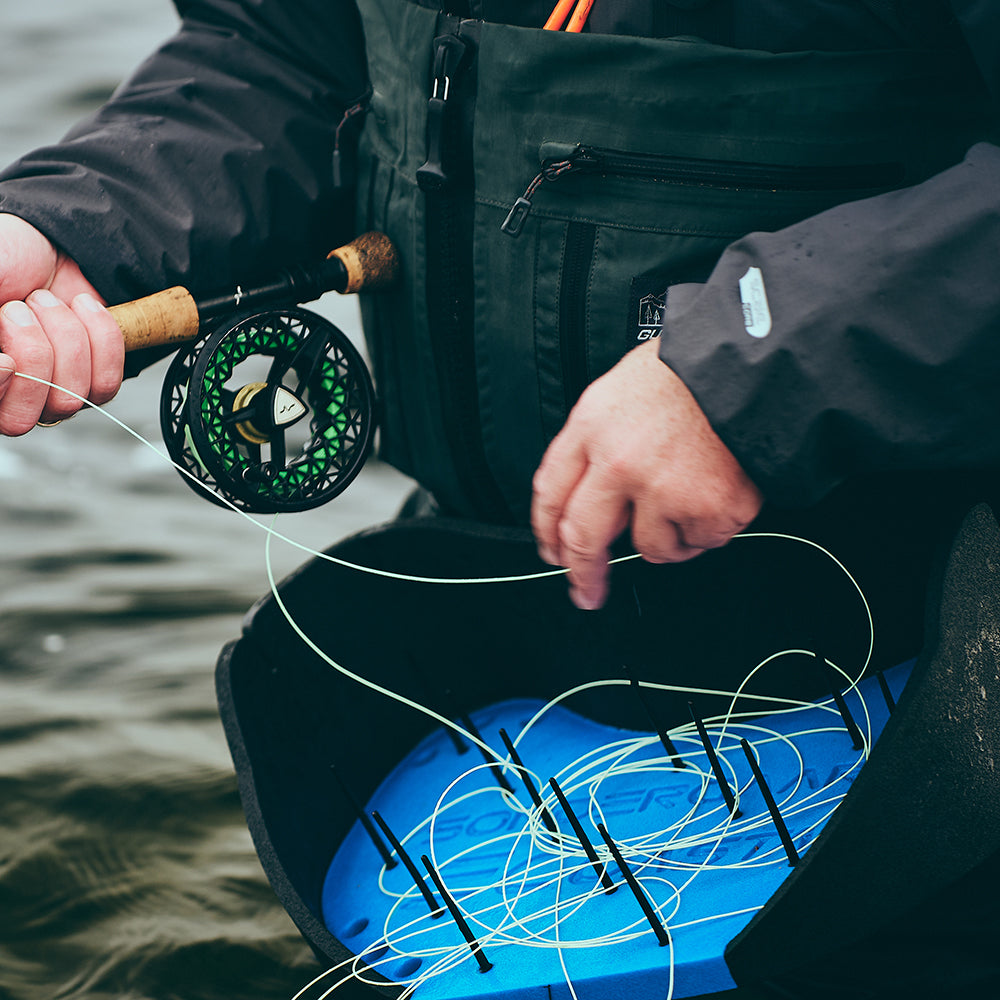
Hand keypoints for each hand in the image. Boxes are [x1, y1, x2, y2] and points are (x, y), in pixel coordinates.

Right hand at [0, 213, 123, 433]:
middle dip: (32, 355)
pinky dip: (99, 336)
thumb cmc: (1, 263)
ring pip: (71, 396)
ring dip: (63, 336)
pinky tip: (80, 307)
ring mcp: (58, 390)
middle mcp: (16, 394)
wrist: (45, 244)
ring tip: (45, 302)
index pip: (2, 419)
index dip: (1, 390)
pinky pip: (106, 382)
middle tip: (17, 310)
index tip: (4, 358)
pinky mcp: (96, 378)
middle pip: (28, 416)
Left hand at [531, 339, 762, 609]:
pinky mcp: (708, 511)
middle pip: (583, 538)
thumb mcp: (623, 389)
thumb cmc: (693, 371)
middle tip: (587, 592)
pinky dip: (709, 526)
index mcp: (593, 426)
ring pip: (651, 548)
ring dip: (668, 535)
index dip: (547, 531)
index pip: (551, 492)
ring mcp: (663, 490)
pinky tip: (717, 491)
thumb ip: (600, 442)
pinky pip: (700, 542)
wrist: (757, 364)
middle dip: (582, 574)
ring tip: (690, 493)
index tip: (554, 553)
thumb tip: (594, 494)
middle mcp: (620, 463)